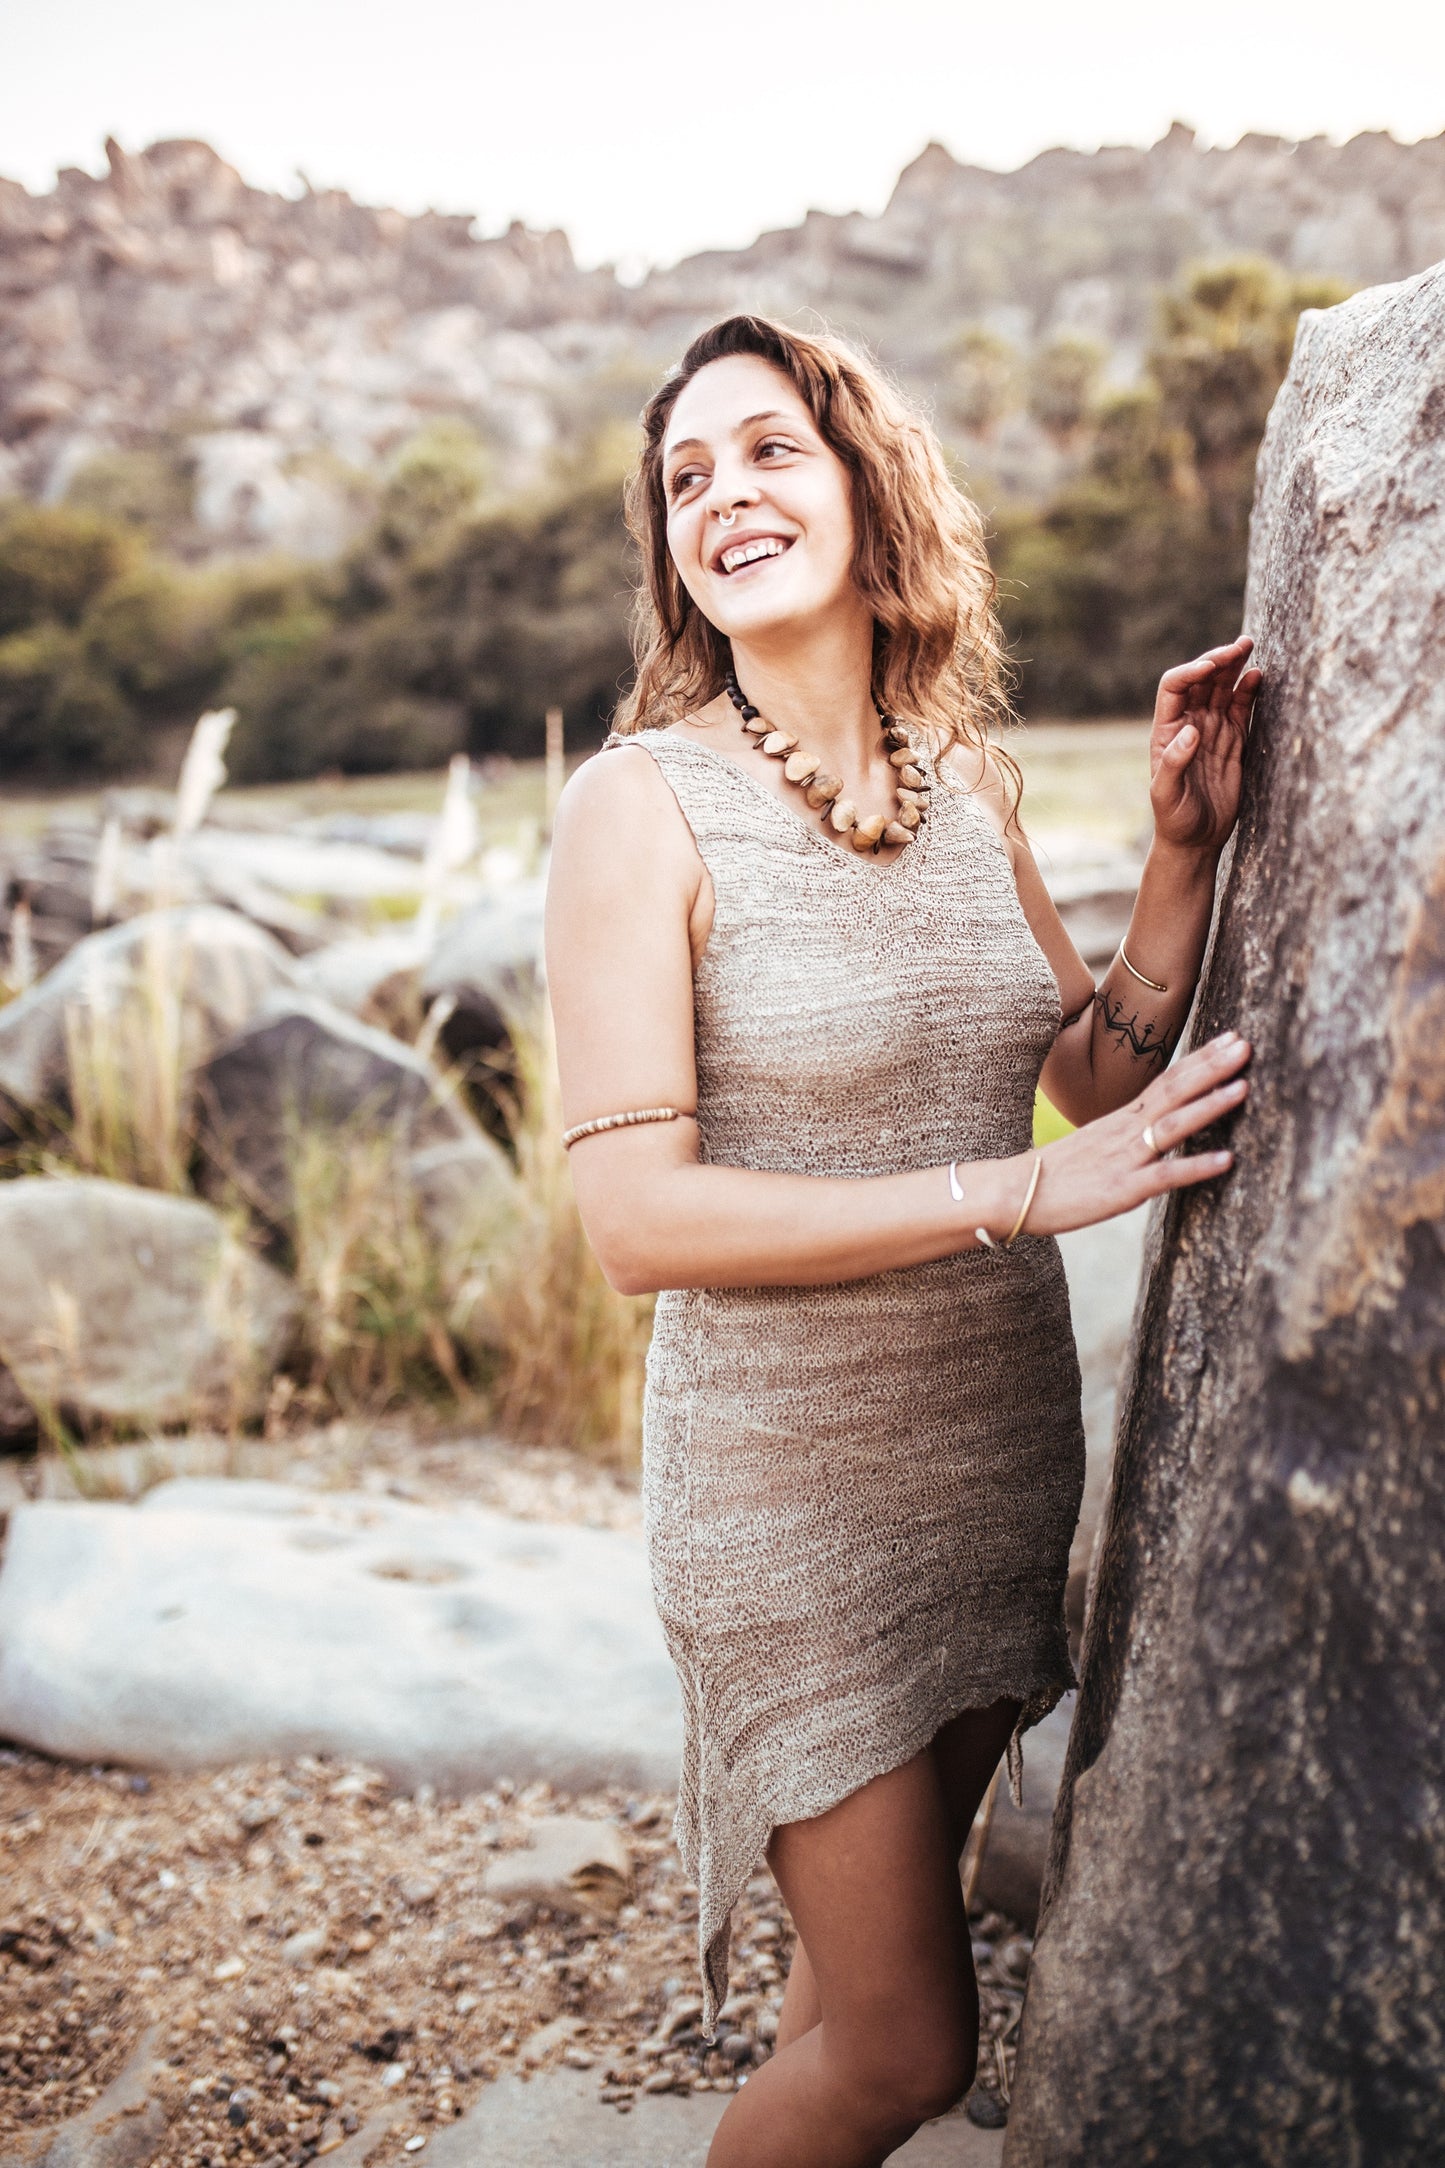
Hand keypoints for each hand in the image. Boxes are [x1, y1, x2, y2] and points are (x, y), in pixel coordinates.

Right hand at [1027, 1031, 1250, 1234]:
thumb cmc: (1052, 1175)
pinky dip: (1197, 1166)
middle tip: (1245, 1044)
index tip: (1229, 1039)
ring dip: (1209, 1105)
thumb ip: (1124, 1137)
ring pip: (1173, 1125)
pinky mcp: (1123, 1189)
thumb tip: (1152, 1132)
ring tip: (1243, 1086)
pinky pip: (1165, 1175)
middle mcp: (1126, 1131)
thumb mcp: (1093, 1146)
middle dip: (1211, 1067)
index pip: (1166, 1081)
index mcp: (1120, 1120)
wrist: (1011, 1193)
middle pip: (1173, 1091)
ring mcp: (1125, 1158)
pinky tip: (1227, 1159)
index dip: (1199, 1060)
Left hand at [1149, 637, 1259, 853]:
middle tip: (1240, 644)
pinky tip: (1258, 675)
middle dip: (1219, 659)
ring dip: (1234, 667)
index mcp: (1166, 731)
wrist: (1196, 840)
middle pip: (1202, 681)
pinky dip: (1249, 690)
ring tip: (1249, 645)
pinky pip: (1241, 708)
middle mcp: (1188, 725)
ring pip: (1222, 689)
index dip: (1191, 671)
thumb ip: (1174, 763)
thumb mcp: (1166, 795)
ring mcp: (1212, 731)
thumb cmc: (1175, 819)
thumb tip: (1191, 731)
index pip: (1175, 687)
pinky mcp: (1234, 741)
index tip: (1211, 666)